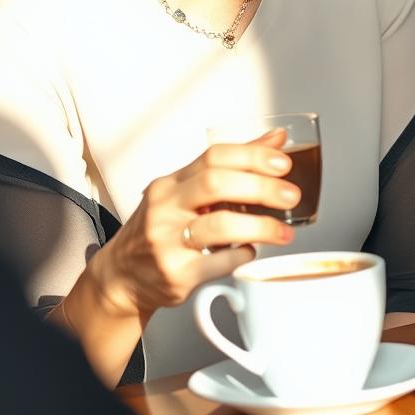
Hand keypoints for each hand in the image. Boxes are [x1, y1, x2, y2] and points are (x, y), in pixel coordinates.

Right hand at [90, 129, 299, 318]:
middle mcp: (166, 207)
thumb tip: (275, 139)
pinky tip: (252, 251)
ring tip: (284, 232)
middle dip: (260, 187)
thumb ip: (233, 166)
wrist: (123, 275)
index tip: (282, 163)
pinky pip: (218, 263)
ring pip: (219, 226)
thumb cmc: (163, 228)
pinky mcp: (176, 273)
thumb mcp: (188, 192)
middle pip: (215, 183)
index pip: (213, 156)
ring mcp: (168, 240)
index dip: (251, 156)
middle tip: (290, 195)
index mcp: (172, 183)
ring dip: (260, 227)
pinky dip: (242, 255)